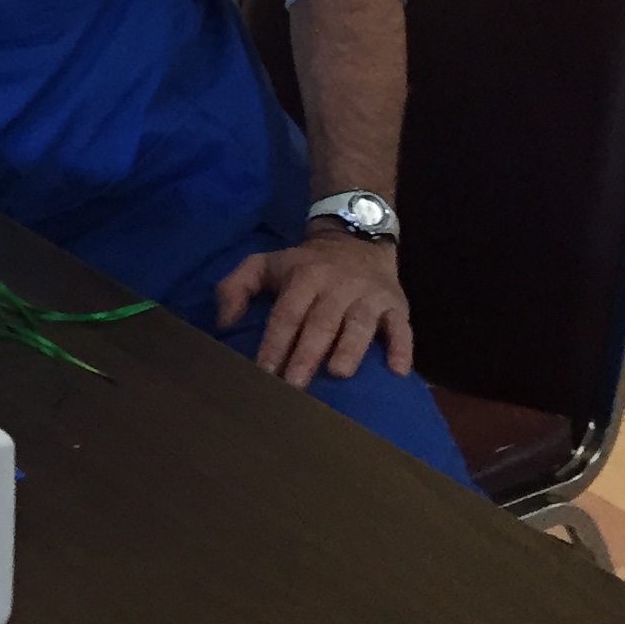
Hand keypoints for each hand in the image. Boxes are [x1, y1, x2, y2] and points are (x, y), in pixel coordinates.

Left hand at [212, 225, 413, 386]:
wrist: (356, 238)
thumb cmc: (305, 264)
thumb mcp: (266, 264)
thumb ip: (236, 287)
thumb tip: (222, 323)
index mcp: (303, 277)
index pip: (287, 313)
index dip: (275, 342)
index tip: (264, 372)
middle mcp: (337, 287)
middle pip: (321, 322)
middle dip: (307, 353)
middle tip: (295, 385)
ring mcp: (369, 297)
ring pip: (359, 325)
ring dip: (349, 349)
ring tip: (337, 374)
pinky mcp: (396, 306)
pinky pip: (402, 328)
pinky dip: (402, 349)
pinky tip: (398, 371)